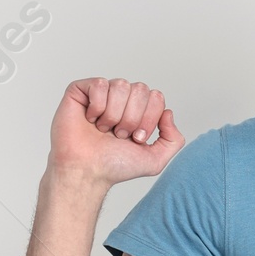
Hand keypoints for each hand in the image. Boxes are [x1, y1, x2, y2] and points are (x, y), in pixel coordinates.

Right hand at [47, 78, 184, 187]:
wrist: (87, 171)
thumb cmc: (115, 166)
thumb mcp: (155, 160)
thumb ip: (173, 140)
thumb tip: (168, 112)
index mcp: (139, 110)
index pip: (156, 97)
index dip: (148, 119)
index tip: (135, 139)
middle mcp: (122, 99)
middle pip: (141, 89)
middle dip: (132, 118)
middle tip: (119, 135)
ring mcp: (102, 93)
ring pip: (121, 85)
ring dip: (114, 114)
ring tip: (104, 129)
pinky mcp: (81, 90)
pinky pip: (100, 84)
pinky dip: (97, 106)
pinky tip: (91, 119)